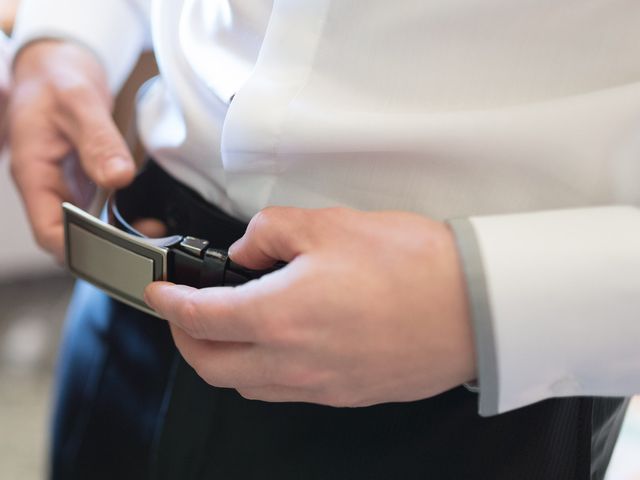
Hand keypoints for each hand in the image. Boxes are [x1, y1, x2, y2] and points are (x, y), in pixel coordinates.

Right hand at [9, 40, 135, 260]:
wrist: (56, 69)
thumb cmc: (55, 81)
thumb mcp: (78, 102)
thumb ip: (99, 139)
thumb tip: (119, 176)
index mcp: (33, 172)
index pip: (48, 231)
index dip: (78, 247)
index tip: (116, 249)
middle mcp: (46, 186)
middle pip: (68, 237)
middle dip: (104, 248)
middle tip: (145, 245)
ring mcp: (62, 187)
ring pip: (84, 228)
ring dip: (116, 237)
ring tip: (152, 233)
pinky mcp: (80, 183)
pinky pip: (97, 212)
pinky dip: (120, 220)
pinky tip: (145, 219)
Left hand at [145, 207, 475, 406]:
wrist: (474, 304)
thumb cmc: (411, 265)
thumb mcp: (328, 225)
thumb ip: (272, 232)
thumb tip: (250, 248)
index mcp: (279, 317)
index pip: (199, 318)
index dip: (169, 304)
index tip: (159, 294)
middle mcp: (293, 362)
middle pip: (211, 366)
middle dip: (185, 340)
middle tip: (185, 315)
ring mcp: (320, 385)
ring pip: (247, 385)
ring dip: (224, 359)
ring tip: (230, 329)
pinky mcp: (347, 393)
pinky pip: (286, 391)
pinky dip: (265, 371)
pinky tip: (280, 345)